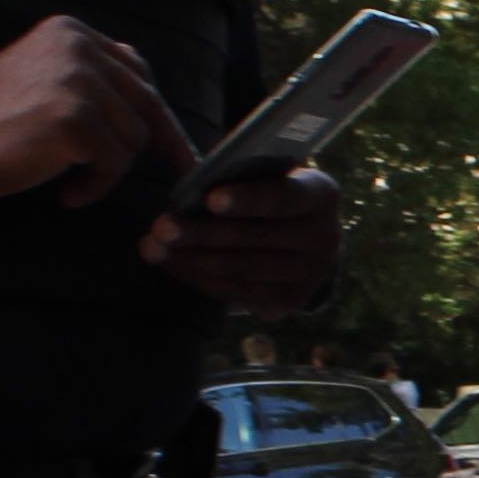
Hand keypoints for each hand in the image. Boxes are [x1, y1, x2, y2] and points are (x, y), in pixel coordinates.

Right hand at [0, 16, 194, 210]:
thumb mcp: (39, 76)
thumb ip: (87, 75)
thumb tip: (146, 96)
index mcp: (71, 32)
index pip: (136, 70)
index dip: (155, 111)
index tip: (178, 144)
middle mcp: (79, 47)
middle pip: (146, 103)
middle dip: (159, 144)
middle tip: (177, 175)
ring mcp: (78, 81)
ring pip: (135, 138)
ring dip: (110, 170)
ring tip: (73, 182)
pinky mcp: (76, 120)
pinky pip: (116, 164)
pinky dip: (97, 187)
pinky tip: (68, 194)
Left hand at [144, 161, 344, 314]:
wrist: (304, 237)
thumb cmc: (271, 193)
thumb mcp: (267, 175)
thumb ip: (240, 177)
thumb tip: (190, 188)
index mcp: (321, 195)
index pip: (283, 197)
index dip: (246, 199)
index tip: (209, 199)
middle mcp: (325, 237)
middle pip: (256, 238)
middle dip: (201, 233)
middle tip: (160, 227)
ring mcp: (311, 274)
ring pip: (242, 269)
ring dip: (192, 260)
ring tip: (154, 248)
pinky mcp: (291, 301)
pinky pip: (239, 294)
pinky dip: (201, 280)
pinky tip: (174, 266)